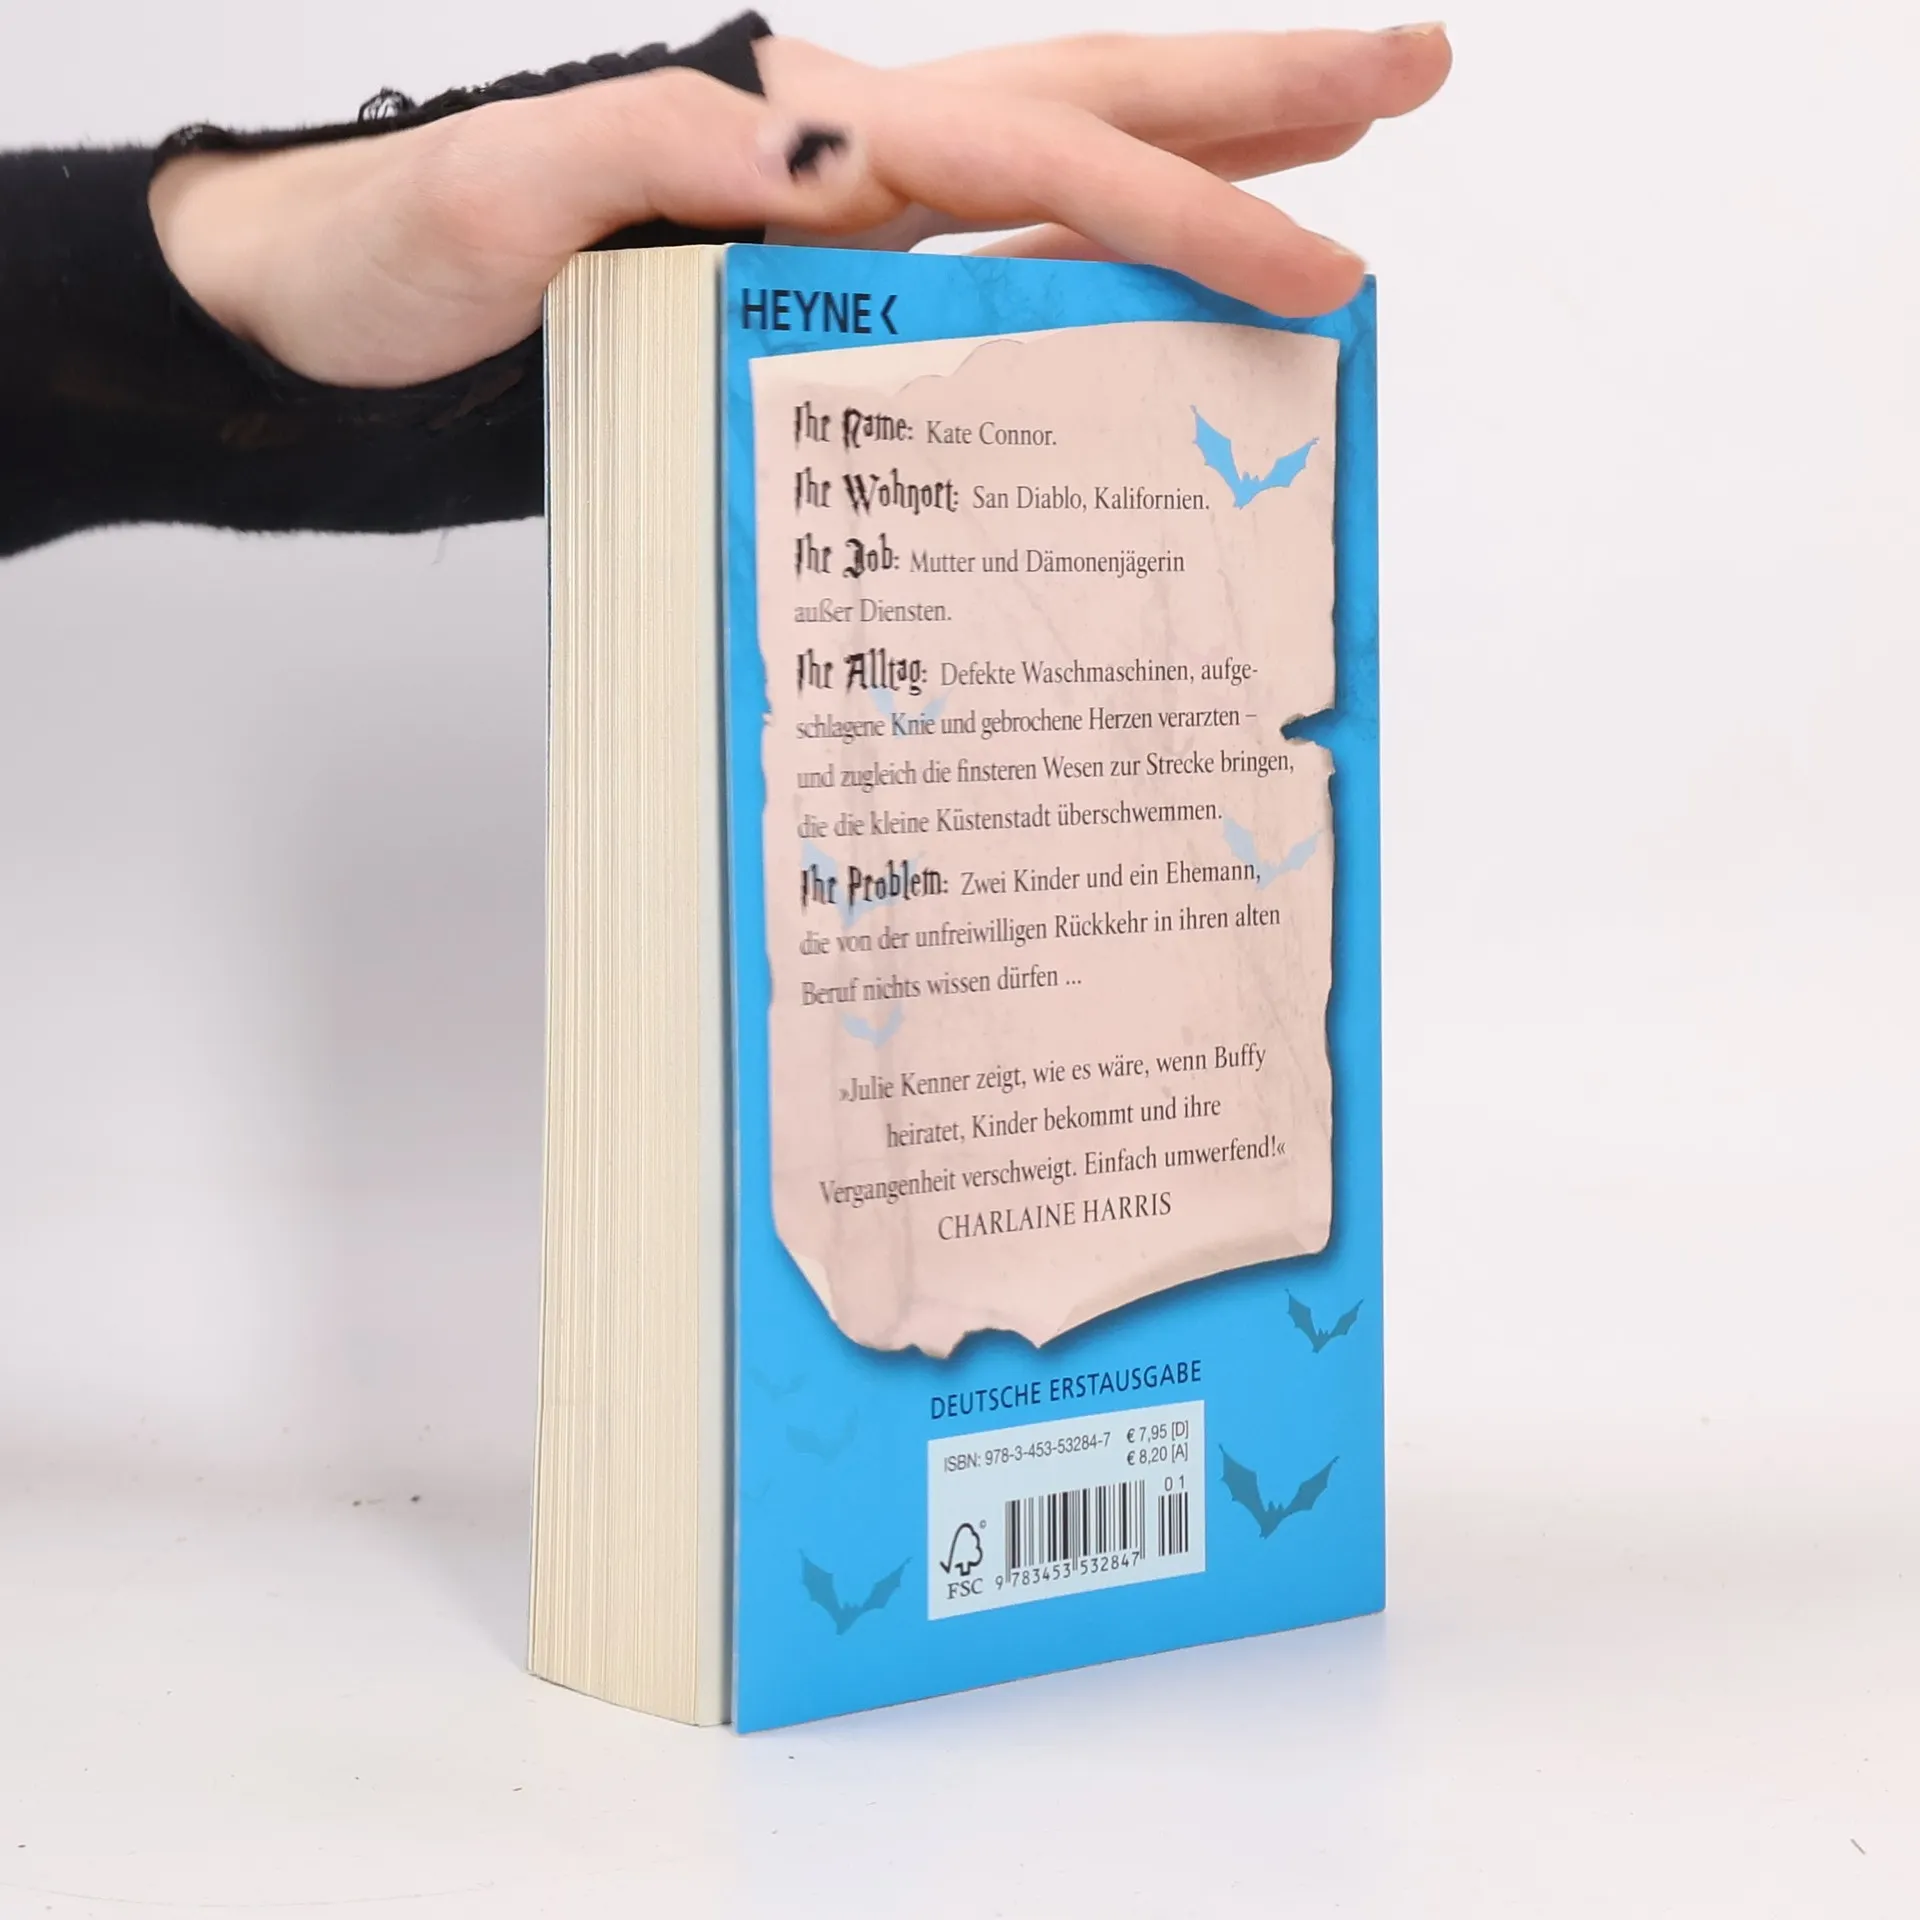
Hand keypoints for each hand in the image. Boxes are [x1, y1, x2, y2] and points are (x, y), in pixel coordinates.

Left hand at [150, 27, 1450, 387]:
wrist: (320, 328)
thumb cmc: (388, 261)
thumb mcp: (501, 191)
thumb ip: (659, 149)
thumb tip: (836, 155)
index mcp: (796, 126)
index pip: (1038, 145)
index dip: (1188, 197)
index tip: (1324, 253)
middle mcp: (839, 168)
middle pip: (1084, 110)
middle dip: (1253, 100)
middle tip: (1411, 76)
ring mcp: (833, 238)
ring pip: (1052, 197)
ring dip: (1192, 181)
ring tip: (1328, 180)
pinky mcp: (804, 309)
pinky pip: (979, 298)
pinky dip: (1080, 299)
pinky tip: (1144, 322)